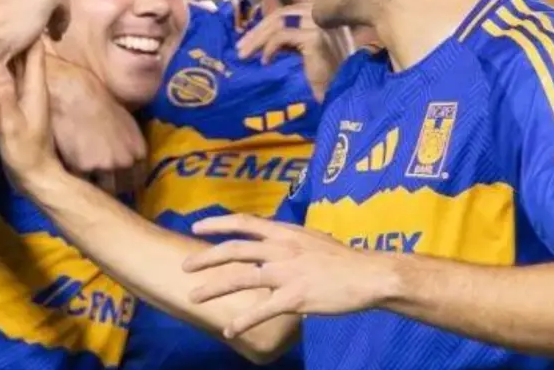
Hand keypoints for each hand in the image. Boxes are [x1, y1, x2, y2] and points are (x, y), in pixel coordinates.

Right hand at [0, 39, 59, 177]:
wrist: (35, 178)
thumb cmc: (26, 153)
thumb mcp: (12, 124)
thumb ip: (5, 96)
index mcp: (35, 88)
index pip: (34, 51)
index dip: (28, 30)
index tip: (16, 10)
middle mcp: (31, 88)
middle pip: (23, 56)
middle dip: (12, 37)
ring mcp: (23, 98)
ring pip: (13, 68)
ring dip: (2, 53)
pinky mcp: (14, 108)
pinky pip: (5, 83)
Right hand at [47, 55, 146, 178]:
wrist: (73, 94)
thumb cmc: (96, 102)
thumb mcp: (124, 123)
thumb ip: (128, 146)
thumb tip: (126, 161)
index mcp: (138, 151)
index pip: (137, 180)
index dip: (124, 182)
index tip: (114, 181)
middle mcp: (125, 161)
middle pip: (120, 188)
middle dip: (109, 186)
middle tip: (95, 182)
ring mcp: (104, 166)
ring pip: (99, 190)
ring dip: (91, 186)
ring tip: (80, 177)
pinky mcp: (82, 168)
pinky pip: (78, 182)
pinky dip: (73, 178)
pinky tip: (67, 168)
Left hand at [183, 214, 393, 338]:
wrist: (369, 275)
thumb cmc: (343, 260)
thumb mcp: (312, 239)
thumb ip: (289, 242)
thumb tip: (273, 244)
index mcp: (285, 233)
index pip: (244, 223)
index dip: (218, 223)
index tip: (197, 226)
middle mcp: (281, 249)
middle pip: (234, 250)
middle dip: (205, 258)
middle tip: (184, 267)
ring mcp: (287, 273)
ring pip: (241, 279)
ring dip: (213, 288)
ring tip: (194, 297)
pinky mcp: (296, 297)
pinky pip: (263, 311)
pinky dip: (243, 321)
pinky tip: (229, 330)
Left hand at [236, 3, 349, 101]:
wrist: (342, 91)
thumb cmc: (326, 75)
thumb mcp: (304, 50)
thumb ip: (290, 37)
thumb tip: (260, 34)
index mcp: (323, 15)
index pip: (288, 11)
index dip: (265, 23)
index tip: (248, 39)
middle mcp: (324, 15)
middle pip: (281, 14)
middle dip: (257, 30)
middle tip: (240, 47)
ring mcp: (321, 25)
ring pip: (279, 22)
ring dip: (258, 39)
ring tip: (245, 54)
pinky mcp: (316, 38)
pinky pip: (283, 36)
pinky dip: (269, 48)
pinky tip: (265, 61)